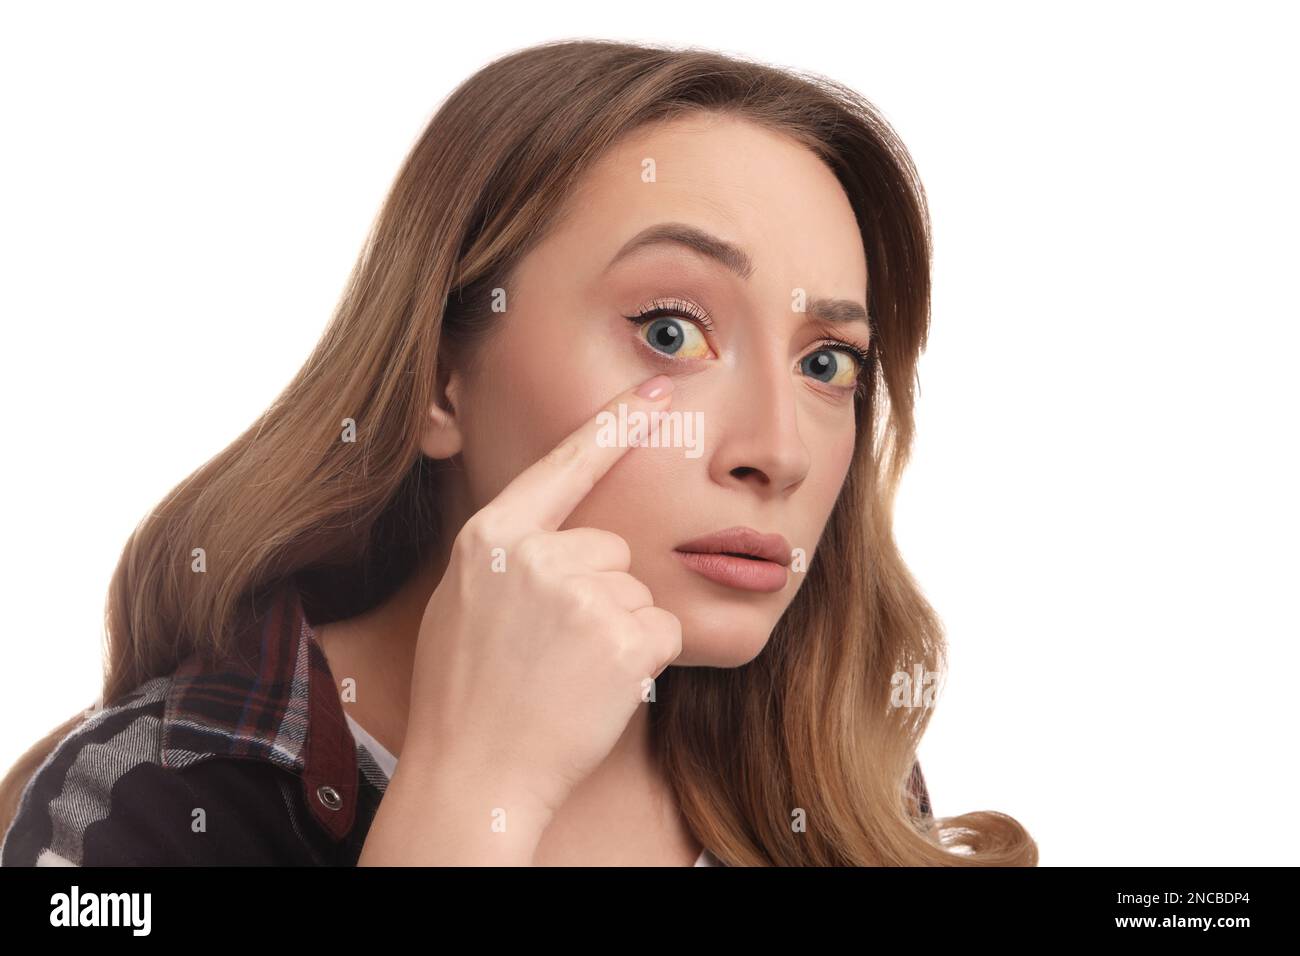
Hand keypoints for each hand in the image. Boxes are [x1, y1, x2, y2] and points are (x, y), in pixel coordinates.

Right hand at [404, 373, 683, 816]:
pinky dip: (643, 663)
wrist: (473, 776)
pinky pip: (662, 631)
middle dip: (599, 593)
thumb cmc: (465, 696)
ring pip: (638, 593)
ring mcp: (579, 594)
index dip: (614, 425)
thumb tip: (556, 532)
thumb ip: (508, 557)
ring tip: (567, 675)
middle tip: (555, 651)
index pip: (563, 466)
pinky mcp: (622, 637)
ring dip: (619, 632)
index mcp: (490, 539)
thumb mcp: (462, 603)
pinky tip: (597, 689)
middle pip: (611, 547)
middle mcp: (535, 554)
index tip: (656, 390)